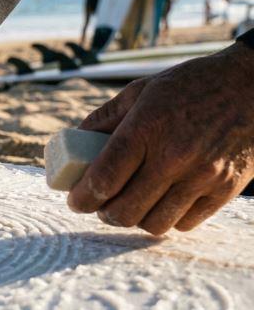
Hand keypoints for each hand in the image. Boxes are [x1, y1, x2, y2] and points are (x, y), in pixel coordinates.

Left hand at [68, 43, 253, 234]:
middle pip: (125, 210)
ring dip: (134, 219)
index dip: (81, 198)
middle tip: (99, 205)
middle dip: (103, 213)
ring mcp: (203, 176)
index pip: (103, 179)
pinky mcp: (226, 189)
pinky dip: (168, 219)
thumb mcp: (140, 91)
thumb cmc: (191, 85)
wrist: (252, 85)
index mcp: (146, 129)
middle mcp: (174, 156)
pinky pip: (186, 223)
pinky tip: (161, 203)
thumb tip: (73, 140)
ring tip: (129, 205)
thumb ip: (104, 118)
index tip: (75, 200)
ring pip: (154, 223)